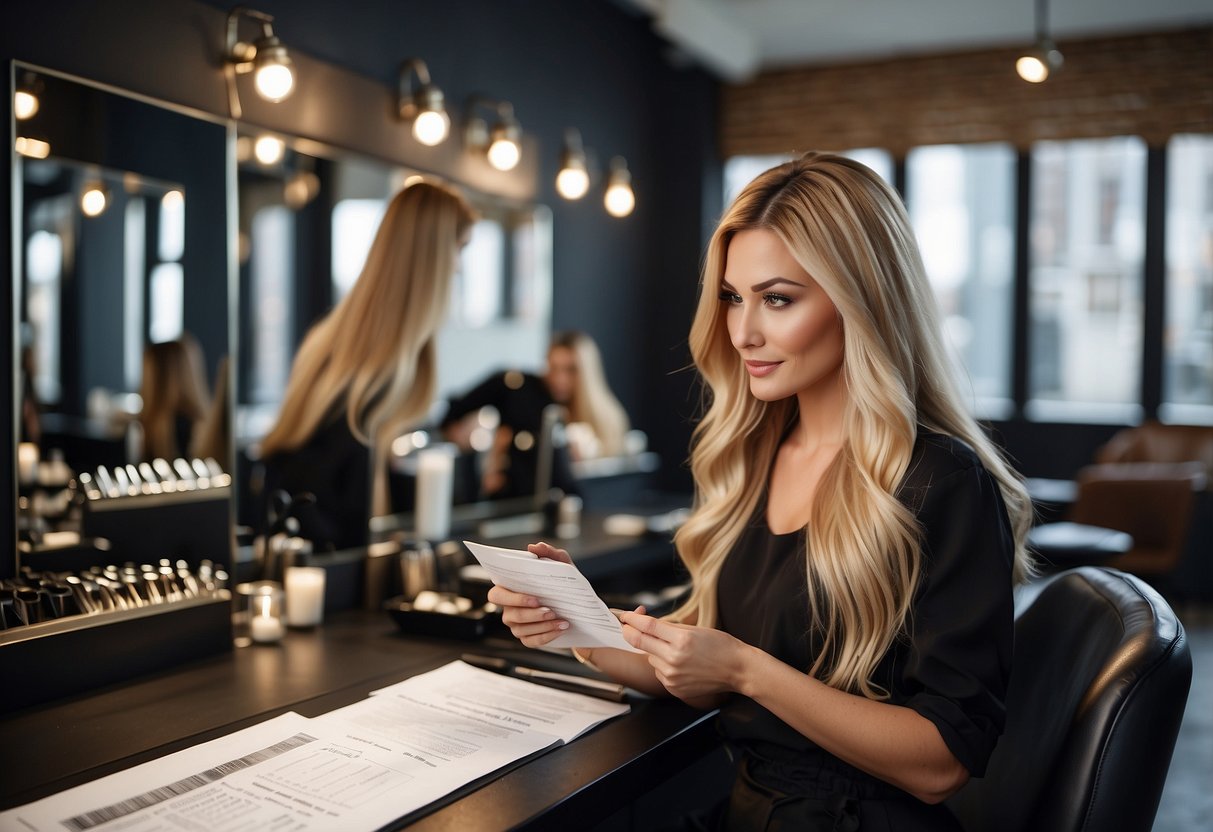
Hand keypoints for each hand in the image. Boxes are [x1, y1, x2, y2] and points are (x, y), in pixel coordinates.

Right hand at [486, 542, 572, 647]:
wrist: (576, 605)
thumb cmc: (562, 582)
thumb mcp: (561, 566)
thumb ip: (550, 553)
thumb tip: (536, 547)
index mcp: (509, 590)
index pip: (496, 595)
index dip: (513, 598)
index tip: (534, 598)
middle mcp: (508, 609)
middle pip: (511, 614)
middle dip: (531, 614)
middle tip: (550, 610)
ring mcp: (517, 626)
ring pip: (522, 629)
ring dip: (543, 624)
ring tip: (561, 619)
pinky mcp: (528, 639)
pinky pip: (533, 641)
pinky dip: (548, 635)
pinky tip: (561, 627)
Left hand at [619, 610, 750, 701]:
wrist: (737, 670)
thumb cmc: (721, 646)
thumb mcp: (695, 629)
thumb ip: (667, 627)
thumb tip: (644, 622)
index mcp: (682, 640)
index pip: (647, 627)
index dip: (632, 619)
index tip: (625, 616)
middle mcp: (675, 660)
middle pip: (640, 643)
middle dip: (631, 632)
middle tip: (627, 625)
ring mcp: (673, 677)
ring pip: (650, 657)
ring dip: (653, 650)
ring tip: (675, 649)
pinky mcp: (673, 688)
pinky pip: (658, 671)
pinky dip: (662, 664)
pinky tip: (679, 663)